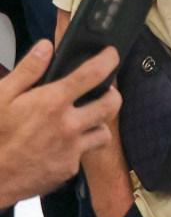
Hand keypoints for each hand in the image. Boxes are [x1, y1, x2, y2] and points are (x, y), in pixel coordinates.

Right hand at [0, 41, 121, 206]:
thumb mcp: (1, 95)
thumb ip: (28, 70)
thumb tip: (46, 47)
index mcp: (52, 102)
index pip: (93, 74)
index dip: (108, 60)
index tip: (111, 55)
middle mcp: (68, 125)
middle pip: (111, 105)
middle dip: (113, 94)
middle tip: (105, 91)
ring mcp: (71, 149)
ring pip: (104, 133)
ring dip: (98, 123)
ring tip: (85, 119)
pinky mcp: (68, 169)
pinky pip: (84, 154)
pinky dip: (78, 146)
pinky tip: (62, 143)